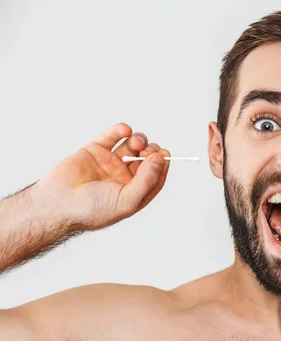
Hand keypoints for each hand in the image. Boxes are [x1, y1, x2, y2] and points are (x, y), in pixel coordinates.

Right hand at [32, 123, 170, 230]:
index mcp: (134, 192)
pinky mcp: (95, 151)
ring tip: (136, 143)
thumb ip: (146, 181)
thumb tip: (161, 160)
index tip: (164, 154)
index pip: (155, 176)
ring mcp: (110, 163)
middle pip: (147, 159)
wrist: (57, 204)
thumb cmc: (91, 210)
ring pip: (132, 145)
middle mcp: (124, 177)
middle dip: (151, 151)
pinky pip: (112, 136)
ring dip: (139, 140)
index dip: (162, 165)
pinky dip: (121, 130)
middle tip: (147, 151)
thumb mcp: (126, 201)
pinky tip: (125, 130)